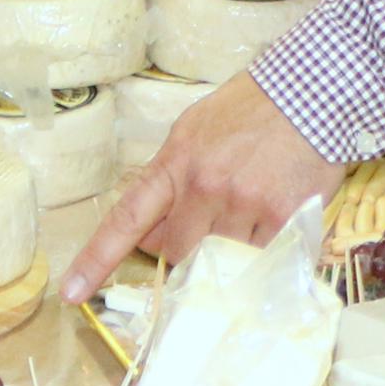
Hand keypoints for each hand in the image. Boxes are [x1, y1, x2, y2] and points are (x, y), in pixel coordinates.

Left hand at [58, 73, 337, 301]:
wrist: (313, 92)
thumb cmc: (251, 108)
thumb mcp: (195, 130)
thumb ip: (172, 178)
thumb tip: (153, 230)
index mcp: (176, 163)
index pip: (127, 217)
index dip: (96, 259)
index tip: (71, 294)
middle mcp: (204, 188)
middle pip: (178, 252)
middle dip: (186, 249)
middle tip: (209, 224)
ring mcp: (244, 206)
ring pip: (220, 260)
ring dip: (229, 248)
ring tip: (252, 209)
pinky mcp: (282, 219)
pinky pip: (262, 259)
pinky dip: (265, 249)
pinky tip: (276, 217)